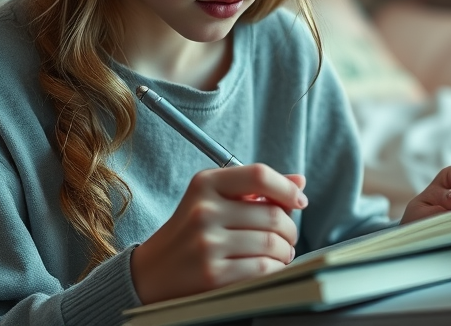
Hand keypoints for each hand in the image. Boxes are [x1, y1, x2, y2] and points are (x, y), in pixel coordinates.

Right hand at [130, 164, 307, 303]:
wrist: (151, 272)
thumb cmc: (190, 233)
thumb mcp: (213, 200)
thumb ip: (255, 189)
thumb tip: (299, 181)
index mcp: (205, 184)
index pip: (258, 175)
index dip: (287, 188)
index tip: (299, 201)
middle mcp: (204, 210)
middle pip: (273, 214)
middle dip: (290, 229)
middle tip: (288, 237)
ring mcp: (207, 243)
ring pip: (272, 244)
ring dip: (284, 251)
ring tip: (280, 254)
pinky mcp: (212, 274)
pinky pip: (263, 269)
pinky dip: (274, 269)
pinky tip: (269, 268)